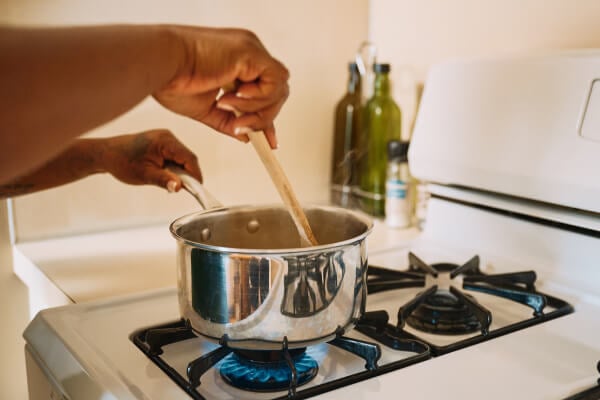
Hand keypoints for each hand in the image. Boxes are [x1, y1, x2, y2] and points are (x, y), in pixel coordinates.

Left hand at [100, 129, 201, 191]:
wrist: (106, 153)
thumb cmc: (122, 162)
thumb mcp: (144, 175)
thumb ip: (164, 180)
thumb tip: (179, 188)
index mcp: (165, 141)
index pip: (189, 158)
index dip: (196, 174)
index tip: (198, 189)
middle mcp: (167, 136)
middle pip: (188, 157)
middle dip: (188, 174)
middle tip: (183, 189)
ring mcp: (165, 138)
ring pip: (183, 157)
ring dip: (181, 171)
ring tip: (171, 183)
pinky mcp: (162, 143)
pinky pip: (175, 156)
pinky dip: (175, 167)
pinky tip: (166, 175)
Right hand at [153, 27, 288, 148]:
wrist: (159, 65)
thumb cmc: (171, 80)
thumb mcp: (206, 109)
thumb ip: (229, 121)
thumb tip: (247, 136)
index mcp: (236, 63)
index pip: (264, 92)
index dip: (267, 116)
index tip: (268, 141)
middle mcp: (247, 54)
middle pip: (276, 92)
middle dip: (263, 118)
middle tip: (239, 128)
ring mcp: (251, 51)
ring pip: (278, 89)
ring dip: (256, 109)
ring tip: (227, 107)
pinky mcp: (252, 52)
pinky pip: (275, 81)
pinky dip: (259, 97)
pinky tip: (234, 97)